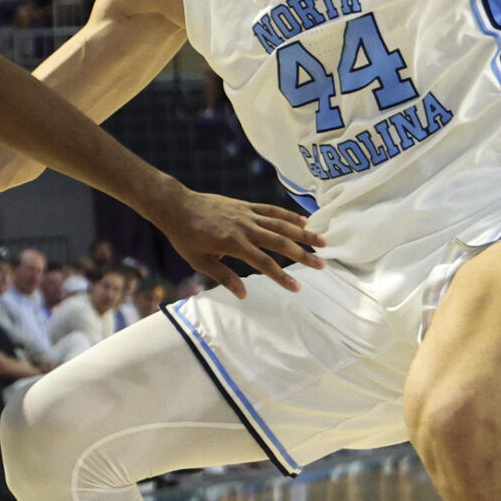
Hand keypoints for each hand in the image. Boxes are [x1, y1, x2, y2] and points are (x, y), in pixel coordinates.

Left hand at [146, 183, 324, 299]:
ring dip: (304, 233)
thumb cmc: (185, 236)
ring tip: (324, 242)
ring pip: (281, 224)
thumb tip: (244, 295)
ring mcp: (247, 214)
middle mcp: (244, 228)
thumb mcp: (199, 261)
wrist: (177, 206)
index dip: (281, 276)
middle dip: (303, 255)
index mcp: (233, 244)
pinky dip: (289, 215)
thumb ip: (223, 277)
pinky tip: (304, 221)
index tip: (297, 287)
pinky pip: (271, 210)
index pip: (263, 263)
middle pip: (280, 242)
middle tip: (322, 265)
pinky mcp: (246, 206)